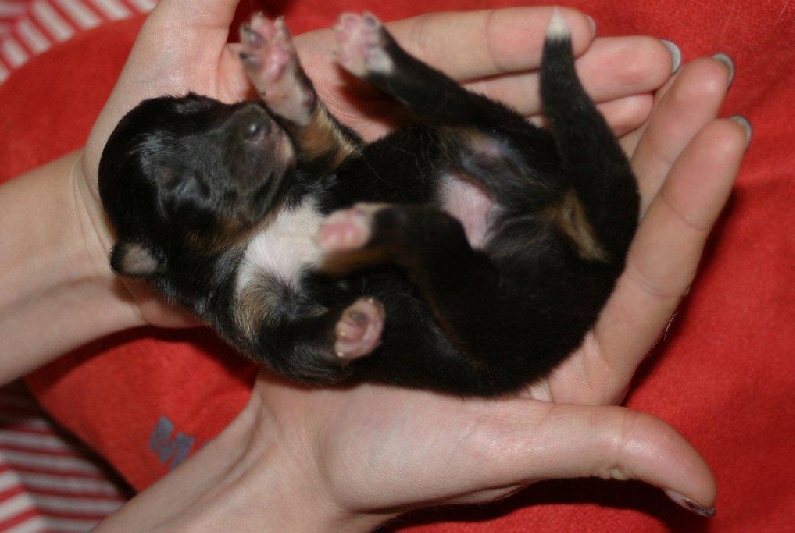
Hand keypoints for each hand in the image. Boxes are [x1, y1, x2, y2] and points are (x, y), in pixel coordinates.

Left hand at [77, 2, 674, 327]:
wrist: (119, 229)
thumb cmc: (142, 141)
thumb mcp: (175, 44)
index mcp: (346, 86)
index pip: (443, 59)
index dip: (512, 45)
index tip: (584, 29)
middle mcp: (379, 144)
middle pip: (485, 116)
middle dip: (568, 97)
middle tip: (657, 81)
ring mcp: (379, 200)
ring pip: (480, 181)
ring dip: (558, 166)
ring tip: (639, 147)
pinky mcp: (366, 258)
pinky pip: (432, 252)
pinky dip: (488, 246)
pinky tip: (556, 242)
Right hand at [226, 56, 745, 529]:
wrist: (307, 447)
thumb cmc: (399, 464)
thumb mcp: (501, 456)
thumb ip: (596, 448)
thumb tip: (703, 491)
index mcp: (579, 354)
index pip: (650, 276)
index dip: (689, 207)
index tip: (725, 135)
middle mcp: (547, 301)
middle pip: (617, 217)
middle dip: (662, 142)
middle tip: (701, 71)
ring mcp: (493, 266)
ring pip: (556, 186)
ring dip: (592, 123)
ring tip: (630, 60)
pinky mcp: (439, 244)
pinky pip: (480, 180)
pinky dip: (503, 132)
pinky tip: (528, 85)